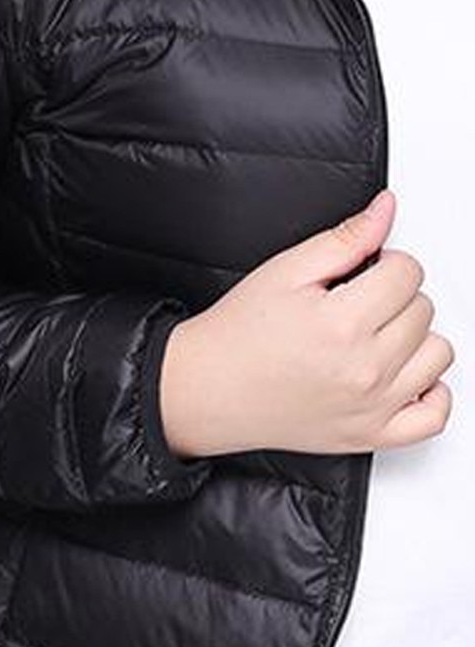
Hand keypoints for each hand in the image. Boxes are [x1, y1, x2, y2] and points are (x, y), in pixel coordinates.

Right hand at [159, 189, 454, 457]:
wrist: (209, 388)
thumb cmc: (239, 335)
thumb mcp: (285, 271)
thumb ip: (344, 239)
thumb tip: (385, 211)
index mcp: (341, 322)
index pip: (407, 272)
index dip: (385, 263)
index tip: (363, 272)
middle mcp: (363, 368)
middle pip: (423, 309)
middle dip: (394, 296)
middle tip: (356, 302)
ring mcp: (371, 406)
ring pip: (437, 354)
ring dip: (414, 338)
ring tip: (376, 335)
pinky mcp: (370, 434)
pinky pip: (434, 415)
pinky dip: (431, 391)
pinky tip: (405, 374)